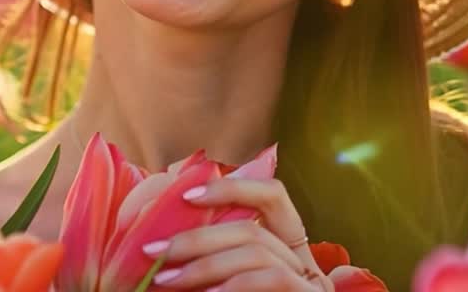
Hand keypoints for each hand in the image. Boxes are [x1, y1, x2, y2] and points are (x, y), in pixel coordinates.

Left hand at [140, 177, 331, 290]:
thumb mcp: (222, 291)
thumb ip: (208, 276)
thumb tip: (161, 252)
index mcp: (288, 256)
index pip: (273, 198)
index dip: (233, 186)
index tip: (185, 195)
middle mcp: (307, 267)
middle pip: (253, 227)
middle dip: (198, 236)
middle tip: (153, 251)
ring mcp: (313, 287)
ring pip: (258, 250)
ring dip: (204, 262)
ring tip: (166, 280)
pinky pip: (272, 280)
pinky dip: (234, 284)